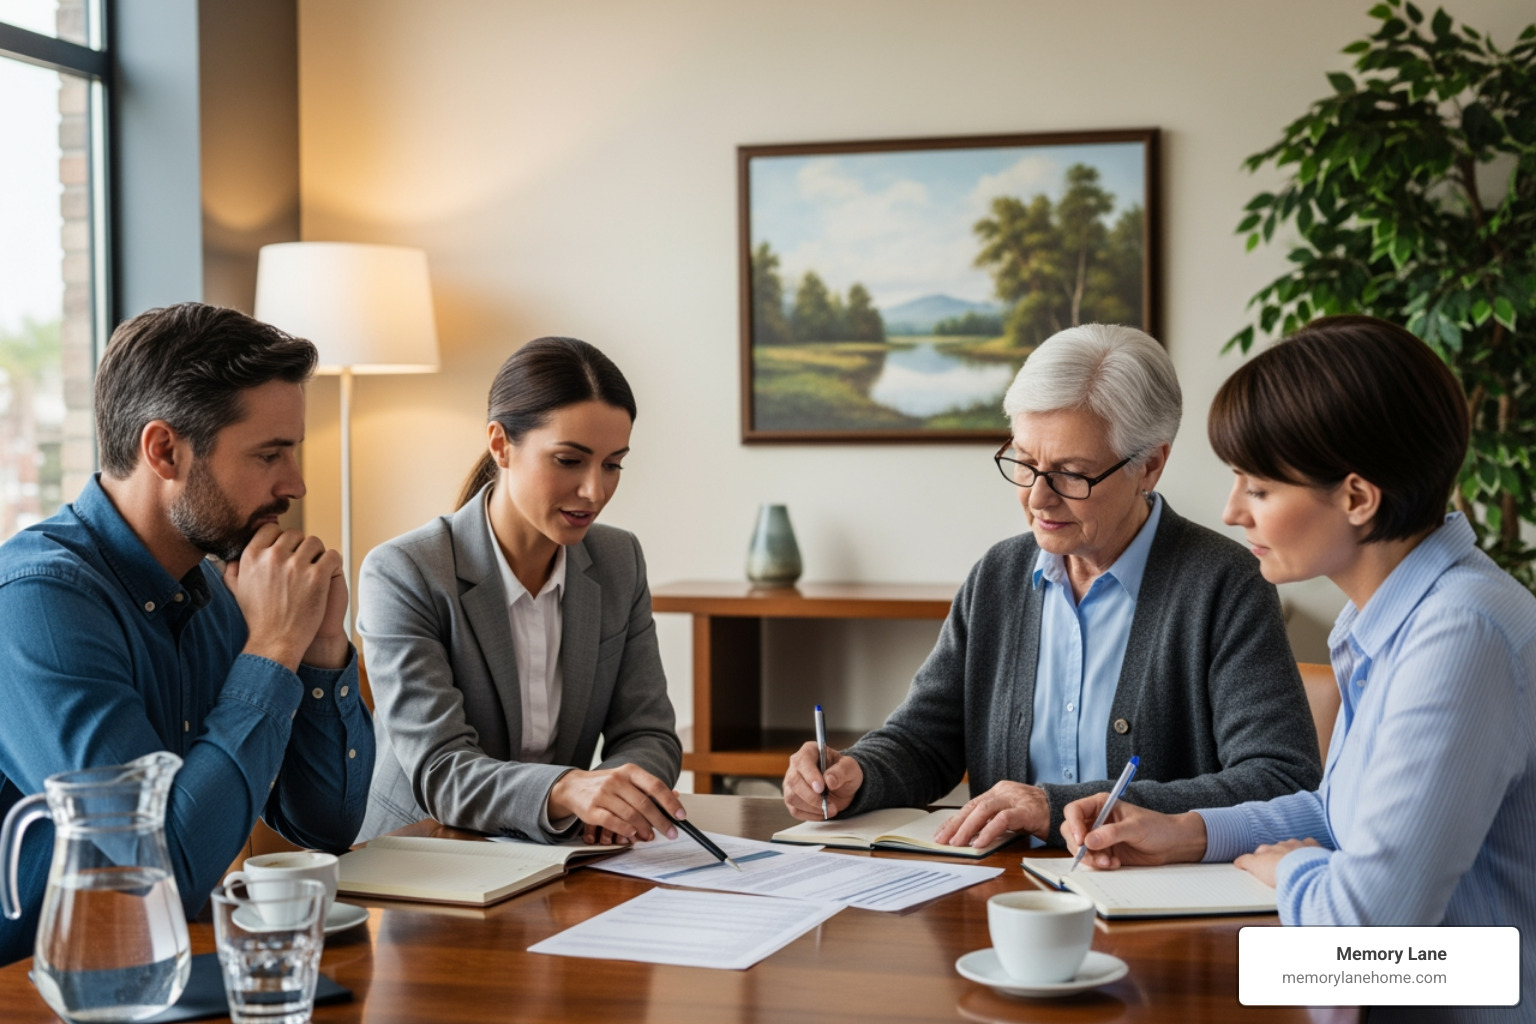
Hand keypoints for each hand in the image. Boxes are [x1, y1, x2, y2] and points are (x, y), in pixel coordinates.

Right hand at [225, 524, 341, 670]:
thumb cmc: (258, 618)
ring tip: (315, 571)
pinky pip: (332, 555)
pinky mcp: (317, 576)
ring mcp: (296, 565)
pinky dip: (332, 564)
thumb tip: (229, 557)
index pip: (271, 528)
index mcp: (252, 556)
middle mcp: (272, 557)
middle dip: (300, 547)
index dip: (281, 539)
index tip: (286, 553)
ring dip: (317, 555)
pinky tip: (327, 576)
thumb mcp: (237, 591)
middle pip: (295, 534)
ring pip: (315, 542)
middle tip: (303, 565)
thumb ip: (233, 570)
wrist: (276, 642)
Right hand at [548, 765, 682, 842]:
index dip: (670, 802)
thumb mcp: (626, 779)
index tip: (681, 815)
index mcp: (629, 771)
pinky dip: (625, 829)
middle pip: (645, 803)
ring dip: (645, 829)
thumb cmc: (606, 785)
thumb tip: (676, 797)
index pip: (655, 786)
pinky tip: (633, 834)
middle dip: (661, 821)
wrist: (573, 786)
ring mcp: (603, 794)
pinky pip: (612, 821)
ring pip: (630, 814)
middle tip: (671, 833)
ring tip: (651, 837)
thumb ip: (648, 788)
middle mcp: (616, 780)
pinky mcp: (591, 809)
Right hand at [782, 741, 862, 820]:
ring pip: (792, 797)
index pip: (802, 761)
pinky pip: (795, 810)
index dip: (810, 775)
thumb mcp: (850, 768)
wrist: (843, 787)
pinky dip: (810, 815)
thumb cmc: (844, 772)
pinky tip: (822, 812)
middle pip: (794, 781)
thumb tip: (829, 780)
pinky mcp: (791, 799)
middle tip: (829, 804)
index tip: (821, 788)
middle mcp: (796, 766)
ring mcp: (791, 783)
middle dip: (812, 796)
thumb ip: (841, 771)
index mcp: (809, 751)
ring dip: (812, 807)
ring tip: (830, 808)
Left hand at [932, 781, 1046, 847]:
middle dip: (956, 824)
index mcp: (998, 791)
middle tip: (943, 840)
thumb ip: (992, 820)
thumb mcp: (1011, 815)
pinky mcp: (1026, 810)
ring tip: (957, 843)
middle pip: (974, 806)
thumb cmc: (1036, 814)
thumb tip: (969, 837)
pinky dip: (989, 831)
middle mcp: (1003, 791)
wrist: (1064, 809)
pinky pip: (1003, 819)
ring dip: (968, 828)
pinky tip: (980, 843)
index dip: (955, 820)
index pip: (971, 805)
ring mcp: (1015, 799)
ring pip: (984, 810)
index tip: (941, 834)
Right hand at [1061, 793, 1207, 868]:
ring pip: (1079, 849)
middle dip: (1080, 847)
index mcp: (1100, 805)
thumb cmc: (1157, 827)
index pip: (1074, 811)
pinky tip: (1115, 864)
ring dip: (1091, 858)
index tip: (1082, 840)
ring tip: (1110, 863)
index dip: (1073, 824)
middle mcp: (1095, 820)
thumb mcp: (1135, 827)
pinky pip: (1091, 860)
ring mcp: (1098, 837)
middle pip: (1071, 832)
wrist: (1172, 845)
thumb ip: (1111, 833)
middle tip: (1095, 857)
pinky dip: (1099, 865)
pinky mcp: (1104, 852)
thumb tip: (1089, 841)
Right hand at [1234, 838, 1319, 886]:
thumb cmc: (1279, 871)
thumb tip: (1237, 860)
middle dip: (1274, 855)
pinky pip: (1308, 843)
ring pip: (1290, 845)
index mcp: (1265, 849)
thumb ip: (1245, 862)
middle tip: (1275, 868)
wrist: (1302, 872)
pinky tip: (1308, 855)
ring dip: (1290, 852)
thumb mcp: (1255, 867)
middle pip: (1274, 849)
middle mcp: (1279, 845)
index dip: (1257, 860)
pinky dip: (1308, 847)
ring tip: (1292, 864)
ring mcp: (1295, 844)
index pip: (1258, 852)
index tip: (1257, 865)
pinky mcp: (1311, 846)